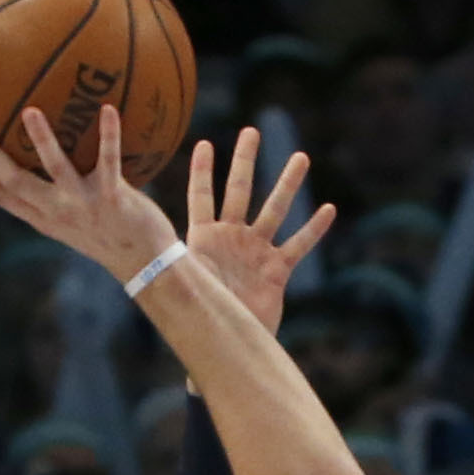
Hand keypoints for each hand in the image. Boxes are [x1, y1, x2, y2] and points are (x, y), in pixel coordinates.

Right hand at [0, 103, 177, 280]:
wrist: (146, 263)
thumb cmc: (113, 236)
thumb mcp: (78, 221)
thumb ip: (60, 195)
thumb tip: (52, 162)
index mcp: (46, 219)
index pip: (4, 198)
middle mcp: (59, 212)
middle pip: (16, 183)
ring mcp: (84, 205)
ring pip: (55, 169)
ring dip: (42, 140)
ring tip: (30, 112)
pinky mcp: (112, 198)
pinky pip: (108, 160)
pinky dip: (109, 134)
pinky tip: (108, 108)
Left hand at [185, 126, 331, 335]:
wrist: (228, 343)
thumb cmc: (200, 318)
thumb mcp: (184, 292)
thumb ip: (173, 278)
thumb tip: (145, 280)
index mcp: (203, 239)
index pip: (201, 197)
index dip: (201, 172)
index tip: (204, 144)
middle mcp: (231, 238)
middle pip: (239, 191)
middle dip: (245, 161)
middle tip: (251, 131)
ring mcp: (255, 251)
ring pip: (274, 210)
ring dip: (287, 184)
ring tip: (301, 157)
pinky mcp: (276, 270)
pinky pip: (298, 246)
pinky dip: (313, 230)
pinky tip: (328, 210)